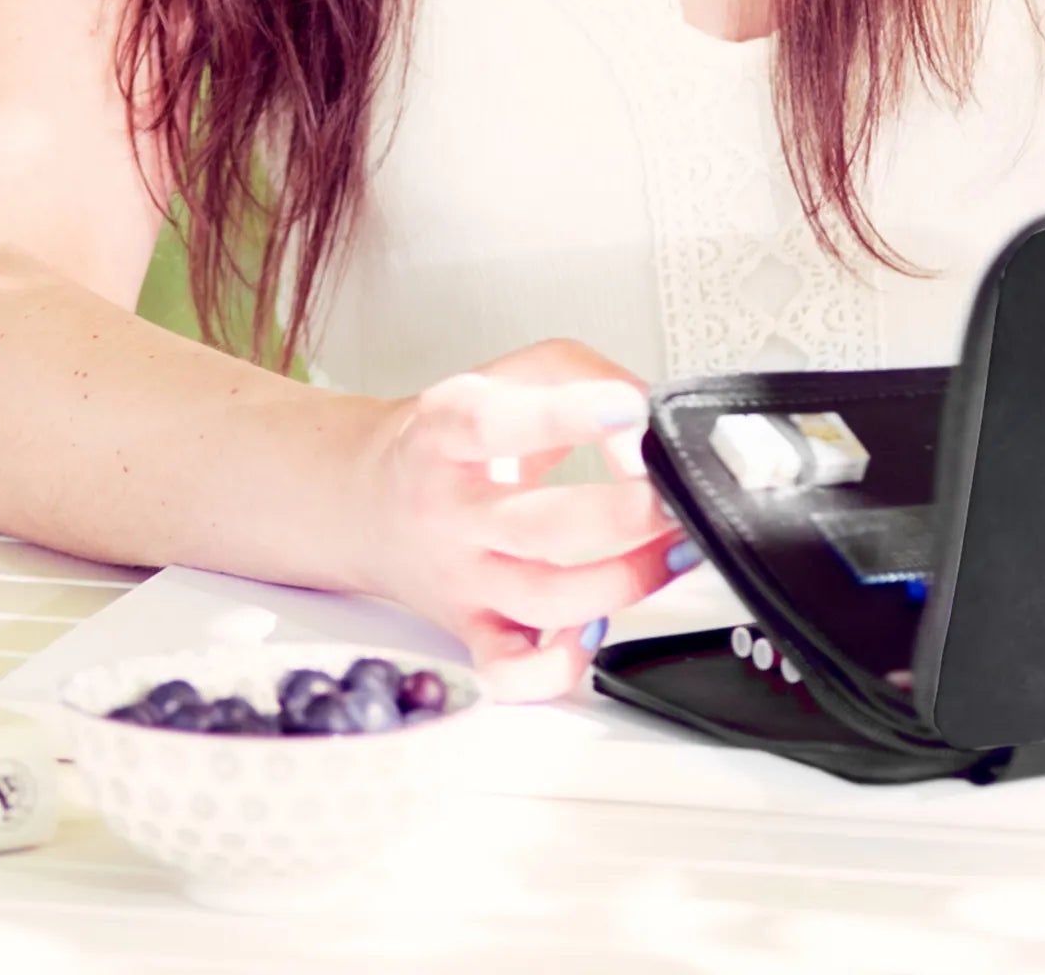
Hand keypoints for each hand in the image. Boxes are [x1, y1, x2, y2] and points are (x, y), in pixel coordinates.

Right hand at [356, 338, 695, 701]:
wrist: (370, 499)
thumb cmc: (454, 436)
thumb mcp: (511, 373)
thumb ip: (585, 377)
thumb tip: (643, 424)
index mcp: (446, 433)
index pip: (493, 424)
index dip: (567, 416)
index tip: (630, 410)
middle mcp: (448, 511)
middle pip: (537, 526)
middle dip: (623, 515)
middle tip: (671, 494)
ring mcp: (461, 577)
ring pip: (544, 601)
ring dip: (626, 581)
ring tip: (673, 548)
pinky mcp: (471, 629)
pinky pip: (512, 671)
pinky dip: (560, 665)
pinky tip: (598, 628)